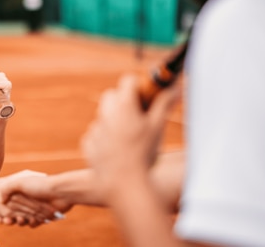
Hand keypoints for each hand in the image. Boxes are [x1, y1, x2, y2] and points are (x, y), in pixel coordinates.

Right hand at [0, 173, 72, 226]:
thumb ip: (8, 188)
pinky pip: (35, 222)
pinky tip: (32, 221)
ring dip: (21, 221)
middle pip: (17, 211)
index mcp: (24, 191)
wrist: (62, 192)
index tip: (4, 209)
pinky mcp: (44, 216)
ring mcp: (38, 208)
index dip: (7, 207)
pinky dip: (32, 223)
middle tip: (11, 218)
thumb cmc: (41, 185)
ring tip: (19, 220)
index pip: (12, 202)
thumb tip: (1, 199)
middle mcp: (30, 199)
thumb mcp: (21, 182)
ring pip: (25, 218)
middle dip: (13, 216)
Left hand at [81, 74, 180, 196]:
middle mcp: (105, 113)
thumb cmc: (144, 154)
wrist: (125, 184)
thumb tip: (176, 87)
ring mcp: (95, 129)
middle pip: (111, 95)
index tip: (145, 96)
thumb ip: (164, 104)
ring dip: (113, 121)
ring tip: (129, 139)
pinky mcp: (88, 144)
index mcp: (123, 105)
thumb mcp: (157, 127)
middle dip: (123, 101)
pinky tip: (117, 152)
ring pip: (103, 116)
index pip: (128, 81)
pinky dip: (105, 138)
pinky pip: (96, 134)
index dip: (138, 86)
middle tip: (138, 116)